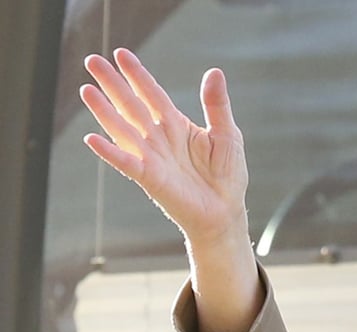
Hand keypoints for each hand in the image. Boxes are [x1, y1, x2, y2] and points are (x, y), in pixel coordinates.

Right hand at [81, 48, 248, 247]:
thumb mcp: (227, 134)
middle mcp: (158, 138)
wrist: (225, 211)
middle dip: (112, 84)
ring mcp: (152, 157)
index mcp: (176, 125)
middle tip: (92, 61)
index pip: (152, 94)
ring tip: (86, 90)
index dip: (137, 75)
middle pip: (131, 106)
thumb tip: (214, 72)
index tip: (121, 54)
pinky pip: (127, 163)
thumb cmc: (226, 175)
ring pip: (123, 129)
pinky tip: (92, 139)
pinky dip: (110, 152)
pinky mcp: (150, 179)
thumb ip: (216, 105)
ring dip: (104, 112)